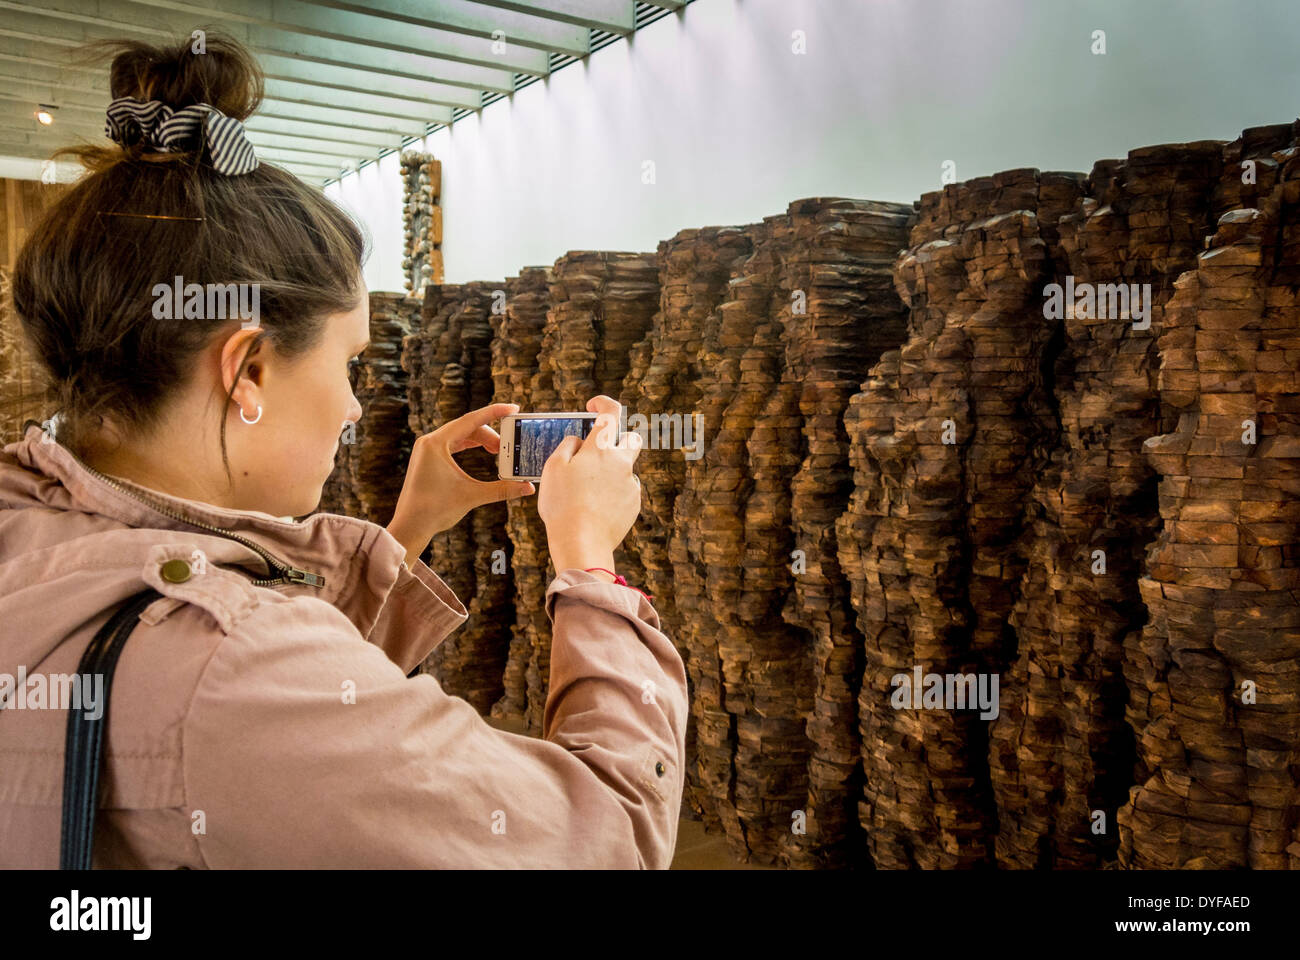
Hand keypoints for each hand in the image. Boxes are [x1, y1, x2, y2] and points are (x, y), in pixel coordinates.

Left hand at [388, 402, 534, 565]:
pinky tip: (483, 452)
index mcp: (436, 444)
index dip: (494, 413)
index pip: (471, 420)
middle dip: (490, 434)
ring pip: (460, 435)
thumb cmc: (435, 511)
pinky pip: (453, 443)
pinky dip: (470, 445)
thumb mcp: (472, 496)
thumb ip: (502, 489)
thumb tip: (528, 488)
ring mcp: (427, 449)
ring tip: (498, 452)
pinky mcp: (428, 458)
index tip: (513, 408)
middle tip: (508, 447)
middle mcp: (429, 442)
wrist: (410, 526)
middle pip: (467, 427)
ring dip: (481, 440)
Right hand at [538, 395, 642, 574]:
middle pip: (631, 439)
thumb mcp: (553, 468)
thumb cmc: (562, 504)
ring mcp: (630, 484)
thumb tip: (578, 441)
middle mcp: (620, 462)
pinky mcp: (634, 504)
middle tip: (598, 451)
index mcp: (599, 449)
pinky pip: (625, 491)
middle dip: (618, 439)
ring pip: (625, 469)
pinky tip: (595, 507)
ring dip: (611, 472)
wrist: (582, 542)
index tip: (594, 405)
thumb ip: (566, 447)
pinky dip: (613, 494)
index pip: (610, 413)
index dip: (604, 403)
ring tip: (587, 492)